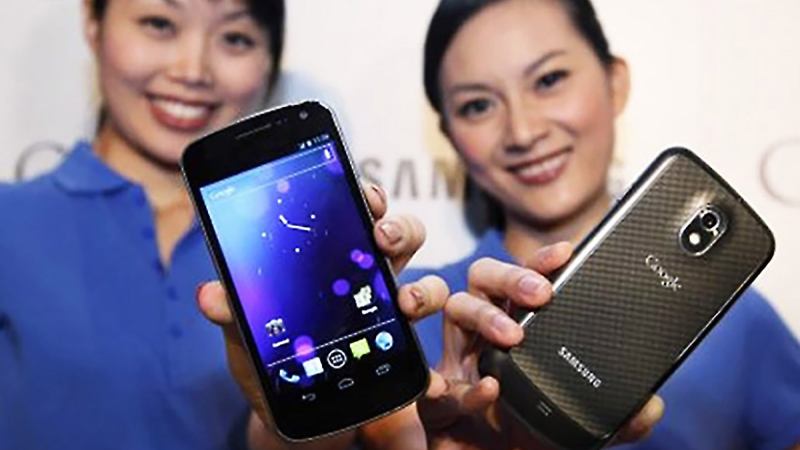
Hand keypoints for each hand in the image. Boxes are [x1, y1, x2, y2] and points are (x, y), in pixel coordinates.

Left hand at [196, 183, 449, 448]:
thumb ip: (233, 311)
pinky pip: (426, 344)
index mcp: (330, 259)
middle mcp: (367, 277)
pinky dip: (429, 355)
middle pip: (400, 235)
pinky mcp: (400, 350)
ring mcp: (389, 313)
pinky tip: (421, 362)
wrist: (288, 415)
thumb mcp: (245, 334)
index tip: (365, 193)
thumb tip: (209, 294)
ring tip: (405, 302)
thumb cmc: (268, 362)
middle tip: (383, 236)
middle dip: (400, 227)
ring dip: (424, 289)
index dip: (365, 195)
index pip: (353, 212)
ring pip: (425, 284)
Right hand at [422, 248, 664, 448]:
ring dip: (483, 314)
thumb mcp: (580, 419)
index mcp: (517, 327)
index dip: (540, 262)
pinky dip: (462, 387)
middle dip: (510, 275)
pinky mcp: (439, 401)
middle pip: (483, 277)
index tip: (567, 252)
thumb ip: (617, 415)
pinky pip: (438, 382)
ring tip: (512, 335)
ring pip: (455, 307)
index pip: (524, 280)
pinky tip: (488, 389)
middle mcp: (484, 334)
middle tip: (540, 293)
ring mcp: (459, 362)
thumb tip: (649, 406)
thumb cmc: (530, 431)